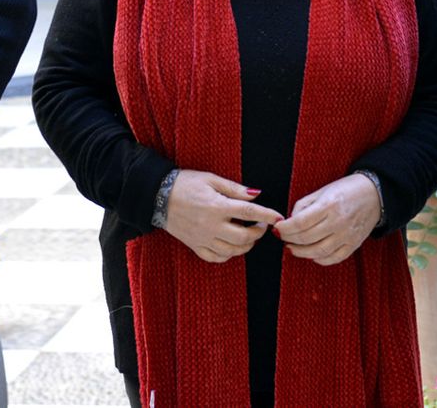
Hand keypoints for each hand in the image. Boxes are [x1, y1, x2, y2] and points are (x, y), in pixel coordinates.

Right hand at [163, 170, 283, 263]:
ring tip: (248, 235)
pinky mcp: (195, 246)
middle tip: (261, 225)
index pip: (249, 213)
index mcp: (216, 206)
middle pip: (244, 238)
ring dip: (246, 245)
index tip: (279, 217)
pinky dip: (229, 255)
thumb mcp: (211, 179)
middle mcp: (211, 226)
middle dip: (258, 233)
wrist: (157, 196)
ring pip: (232, 251)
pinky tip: (232, 245)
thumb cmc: (185, 183)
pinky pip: (216, 258)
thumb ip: (235, 189)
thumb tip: (257, 195)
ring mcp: (202, 239)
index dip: (267, 215)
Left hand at [274, 174, 379, 265]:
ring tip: (292, 247)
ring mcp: (347, 235)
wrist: (375, 194)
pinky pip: (334, 258)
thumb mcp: (323, 191)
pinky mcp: (354, 245)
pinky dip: (319, 259)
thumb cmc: (346, 190)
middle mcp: (338, 222)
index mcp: (329, 205)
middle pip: (306, 238)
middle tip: (282, 237)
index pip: (300, 222)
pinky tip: (311, 254)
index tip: (277, 228)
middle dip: (289, 239)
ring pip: (318, 252)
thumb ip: (304, 205)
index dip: (285, 228)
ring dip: (301, 252)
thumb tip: (290, 220)